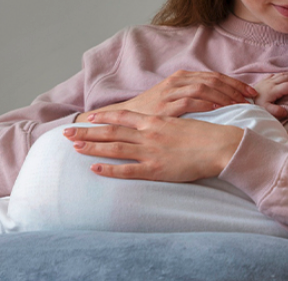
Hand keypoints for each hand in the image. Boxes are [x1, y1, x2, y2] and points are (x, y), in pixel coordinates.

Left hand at [64, 110, 244, 181]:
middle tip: (67, 133)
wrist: (220, 145)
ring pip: (114, 149)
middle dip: (88, 133)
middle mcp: (148, 133)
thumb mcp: (182, 122)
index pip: (123, 117)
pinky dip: (110, 170)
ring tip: (75, 148)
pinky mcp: (156, 169)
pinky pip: (128, 170)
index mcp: (155, 120)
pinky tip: (94, 169)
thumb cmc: (206, 134)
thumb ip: (166, 124)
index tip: (88, 119)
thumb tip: (158, 124)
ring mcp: (150, 151)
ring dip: (93, 148)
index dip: (104, 118)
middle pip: (112, 132)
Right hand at [76, 70, 256, 121]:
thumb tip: (222, 103)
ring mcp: (169, 93)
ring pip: (203, 89)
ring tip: (239, 105)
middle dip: (234, 89)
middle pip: (212, 80)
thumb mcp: (174, 100)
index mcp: (181, 78)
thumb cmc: (153, 113)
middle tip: (250, 99)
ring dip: (224, 96)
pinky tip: (219, 109)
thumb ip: (195, 98)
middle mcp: (176, 82)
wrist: (123, 120)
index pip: (214, 76)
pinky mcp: (164, 107)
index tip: (251, 92)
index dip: (235, 83)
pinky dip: (206, 104)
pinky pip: (189, 101)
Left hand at [253, 72, 287, 118]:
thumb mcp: (266, 110)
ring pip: (282, 74)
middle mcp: (271, 83)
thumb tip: (286, 112)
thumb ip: (276, 111)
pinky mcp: (264, 80)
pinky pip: (276, 74)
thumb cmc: (256, 106)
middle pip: (287, 77)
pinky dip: (283, 74)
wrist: (243, 100)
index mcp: (273, 90)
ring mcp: (267, 80)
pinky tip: (286, 75)